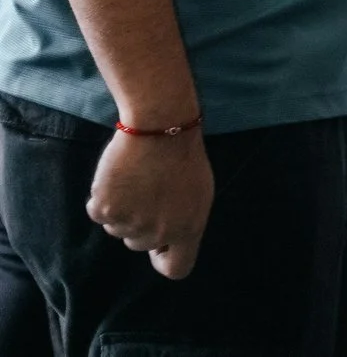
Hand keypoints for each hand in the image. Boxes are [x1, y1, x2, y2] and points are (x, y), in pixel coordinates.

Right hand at [88, 129, 212, 279]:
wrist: (160, 128)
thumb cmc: (182, 157)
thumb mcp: (198, 193)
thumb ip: (184, 222)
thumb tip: (166, 242)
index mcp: (188, 229)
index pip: (177, 269)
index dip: (164, 258)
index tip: (159, 246)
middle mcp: (158, 233)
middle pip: (139, 245)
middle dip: (141, 224)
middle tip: (148, 192)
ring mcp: (130, 223)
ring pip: (117, 229)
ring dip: (122, 210)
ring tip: (136, 181)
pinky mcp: (106, 209)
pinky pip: (98, 213)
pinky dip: (103, 198)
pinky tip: (118, 178)